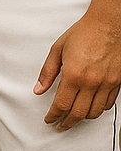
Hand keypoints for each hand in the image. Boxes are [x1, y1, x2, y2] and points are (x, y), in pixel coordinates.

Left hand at [34, 9, 120, 131]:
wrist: (108, 25)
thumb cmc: (83, 33)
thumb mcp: (57, 50)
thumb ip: (47, 72)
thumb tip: (39, 89)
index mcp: (74, 74)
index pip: (61, 104)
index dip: (53, 115)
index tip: (49, 119)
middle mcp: (91, 82)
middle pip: (78, 113)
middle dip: (67, 122)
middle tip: (60, 125)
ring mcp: (106, 84)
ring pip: (95, 112)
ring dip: (83, 118)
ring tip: (74, 118)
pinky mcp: (117, 82)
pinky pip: (108, 104)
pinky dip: (98, 109)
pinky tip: (91, 108)